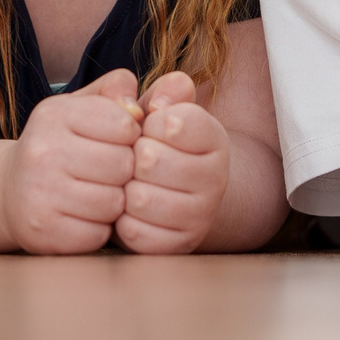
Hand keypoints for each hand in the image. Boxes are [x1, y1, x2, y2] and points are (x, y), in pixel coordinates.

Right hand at [0, 67, 143, 254]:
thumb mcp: (81, 106)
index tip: (117, 142)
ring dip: (114, 203)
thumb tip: (139, 112)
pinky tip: (84, 217)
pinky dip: (98, 230)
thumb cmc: (60, 144)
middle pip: (123, 165)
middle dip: (125, 172)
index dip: (131, 137)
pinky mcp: (41, 232)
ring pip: (114, 203)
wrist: (8, 191)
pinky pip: (97, 235)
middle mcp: (40, 151)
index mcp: (53, 114)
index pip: (125, 125)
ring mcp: (38, 194)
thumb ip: (116, 89)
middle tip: (110, 174)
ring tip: (98, 194)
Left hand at [117, 70, 228, 254]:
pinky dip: (122, 221)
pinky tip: (128, 210)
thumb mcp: (161, 111)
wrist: (173, 191)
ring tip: (129, 183)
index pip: (171, 121)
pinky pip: (135, 231)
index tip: (149, 128)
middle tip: (134, 158)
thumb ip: (162, 94)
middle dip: (131, 156)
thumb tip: (158, 104)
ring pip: (141, 198)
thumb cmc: (158, 143)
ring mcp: (201, 216)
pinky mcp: (179, 246)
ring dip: (124, 189)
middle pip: (150, 160)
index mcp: (214, 138)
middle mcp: (217, 179)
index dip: (148, 124)